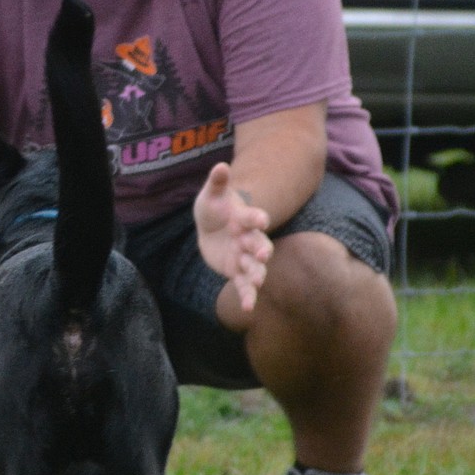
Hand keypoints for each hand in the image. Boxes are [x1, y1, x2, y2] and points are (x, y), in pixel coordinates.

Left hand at [193, 162, 272, 311]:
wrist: (213, 226)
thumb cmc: (214, 207)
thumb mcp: (211, 194)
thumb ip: (217, 182)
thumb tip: (220, 166)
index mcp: (245, 218)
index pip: (253, 217)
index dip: (257, 218)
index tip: (261, 219)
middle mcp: (250, 238)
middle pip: (259, 245)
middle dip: (261, 250)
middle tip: (262, 256)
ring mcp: (245, 257)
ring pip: (256, 268)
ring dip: (258, 275)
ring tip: (258, 283)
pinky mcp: (238, 272)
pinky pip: (245, 285)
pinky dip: (247, 296)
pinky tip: (247, 308)